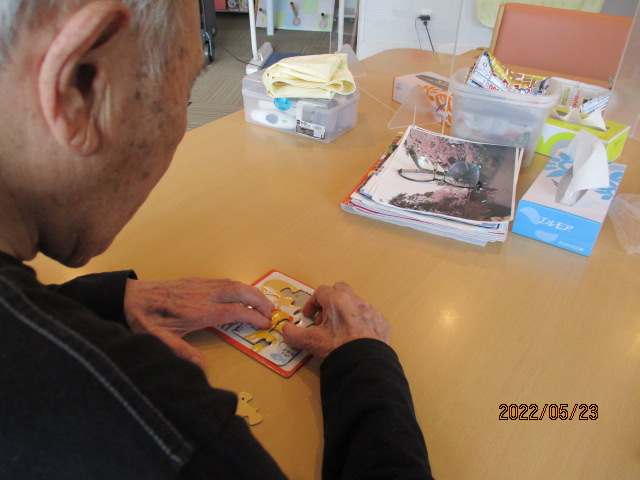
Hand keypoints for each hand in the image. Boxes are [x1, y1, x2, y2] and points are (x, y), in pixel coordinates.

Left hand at [124, 278, 271, 367]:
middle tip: (273, 312)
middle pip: (240, 291)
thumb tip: (202, 369)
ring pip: (233, 283)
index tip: (266, 323)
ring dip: (252, 291)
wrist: (128, 297)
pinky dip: (239, 286)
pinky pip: (223, 281)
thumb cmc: (143, 319)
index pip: (235, 310)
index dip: (253, 316)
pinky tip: (241, 294)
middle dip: (260, 299)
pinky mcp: (195, 281)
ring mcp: (199, 285)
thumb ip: (181, 353)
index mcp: (198, 310)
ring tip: (264, 303)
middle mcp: (203, 294)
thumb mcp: (158, 340)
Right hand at [282, 282, 389, 359]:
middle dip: (329, 301)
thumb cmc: (339, 349)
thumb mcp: (310, 342)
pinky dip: (359, 323)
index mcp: (337, 300)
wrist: (366, 364)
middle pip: (339, 290)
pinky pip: (368, 317)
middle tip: (324, 319)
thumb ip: (293, 334)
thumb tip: (286, 330)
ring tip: (339, 331)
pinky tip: (355, 338)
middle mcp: (355, 301)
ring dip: (344, 312)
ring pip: (354, 303)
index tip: (309, 316)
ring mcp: (370, 311)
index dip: (312, 303)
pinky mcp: (381, 322)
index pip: (321, 292)